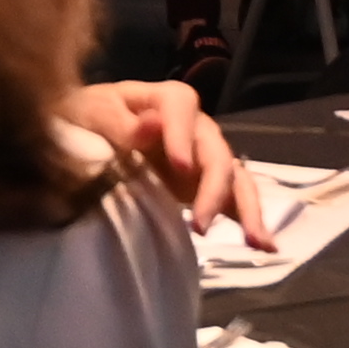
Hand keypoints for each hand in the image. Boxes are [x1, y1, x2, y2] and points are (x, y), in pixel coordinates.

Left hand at [72, 78, 261, 239]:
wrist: (83, 135)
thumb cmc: (85, 118)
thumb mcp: (90, 114)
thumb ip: (118, 122)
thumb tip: (152, 125)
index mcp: (162, 100)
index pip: (181, 108)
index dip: (183, 135)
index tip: (179, 167)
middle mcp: (193, 127)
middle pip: (215, 151)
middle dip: (213, 189)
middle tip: (200, 226)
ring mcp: (202, 157)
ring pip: (234, 178)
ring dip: (246, 209)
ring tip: (255, 242)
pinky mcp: (203, 185)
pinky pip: (234, 200)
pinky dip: (250, 221)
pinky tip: (265, 247)